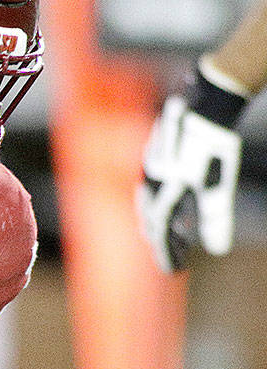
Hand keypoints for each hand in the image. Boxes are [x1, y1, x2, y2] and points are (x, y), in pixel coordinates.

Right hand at [138, 95, 241, 272]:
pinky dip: (160, 196)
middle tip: (168, 253)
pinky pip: (153, 180)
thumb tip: (217, 248)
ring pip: (148, 197)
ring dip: (157, 217)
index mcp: (164, 188)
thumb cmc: (215, 143)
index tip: (173, 269)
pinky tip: (173, 195)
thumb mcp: (219, 184)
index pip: (160, 229)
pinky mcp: (158, 149)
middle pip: (149, 215)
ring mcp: (152, 162)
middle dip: (158, 237)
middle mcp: (151, 177)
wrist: (206, 100)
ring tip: (168, 229)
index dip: (166, 250)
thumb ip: (216, 216)